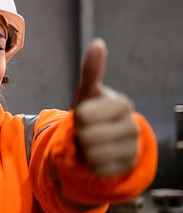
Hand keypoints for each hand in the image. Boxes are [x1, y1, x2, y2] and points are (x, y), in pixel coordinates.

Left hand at [73, 38, 138, 176]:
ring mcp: (133, 148)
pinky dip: (92, 165)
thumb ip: (92, 71)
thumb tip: (98, 43)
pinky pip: (100, 169)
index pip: (85, 115)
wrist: (99, 140)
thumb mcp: (87, 93)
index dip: (79, 117)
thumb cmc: (92, 112)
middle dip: (81, 135)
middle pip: (88, 136)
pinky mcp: (128, 167)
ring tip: (92, 143)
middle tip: (87, 131)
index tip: (85, 115)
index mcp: (122, 104)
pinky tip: (98, 156)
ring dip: (86, 150)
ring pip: (94, 154)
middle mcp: (133, 125)